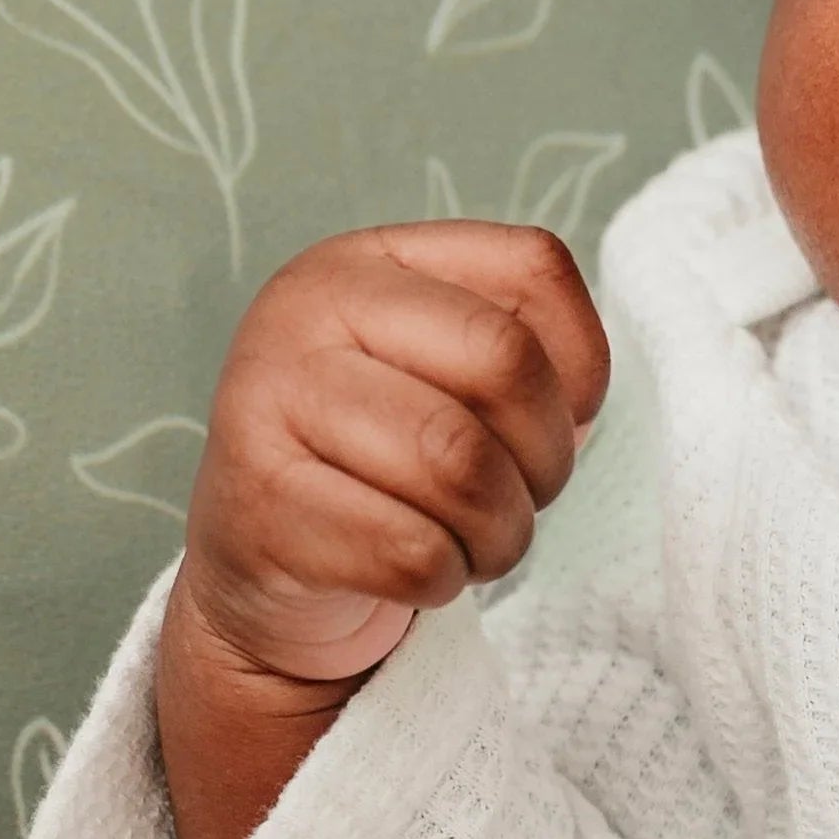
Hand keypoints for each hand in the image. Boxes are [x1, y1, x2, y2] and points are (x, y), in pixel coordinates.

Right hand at [154, 222, 606, 838]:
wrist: (268, 573)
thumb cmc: (389, 463)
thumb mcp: (452, 378)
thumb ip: (525, 349)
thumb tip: (582, 392)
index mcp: (370, 260)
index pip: (534, 266)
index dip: (582, 362)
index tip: (559, 420)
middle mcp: (307, 309)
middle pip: (506, 361)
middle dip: (547, 455)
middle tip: (525, 497)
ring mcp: (266, 400)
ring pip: (460, 463)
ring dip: (501, 530)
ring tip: (478, 543)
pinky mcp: (255, 506)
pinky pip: (408, 551)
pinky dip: (444, 579)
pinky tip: (422, 574)